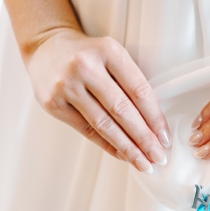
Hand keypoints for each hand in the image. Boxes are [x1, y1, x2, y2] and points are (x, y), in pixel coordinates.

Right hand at [24, 28, 169, 172]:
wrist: (45, 47)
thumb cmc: (86, 55)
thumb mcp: (110, 55)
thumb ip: (128, 82)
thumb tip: (153, 124)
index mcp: (107, 50)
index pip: (138, 90)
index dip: (154, 117)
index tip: (164, 136)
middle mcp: (85, 66)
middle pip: (122, 110)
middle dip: (143, 138)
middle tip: (158, 157)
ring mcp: (66, 85)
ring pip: (104, 124)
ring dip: (127, 148)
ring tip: (142, 163)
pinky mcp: (53, 103)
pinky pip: (86, 129)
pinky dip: (106, 144)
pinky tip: (121, 154)